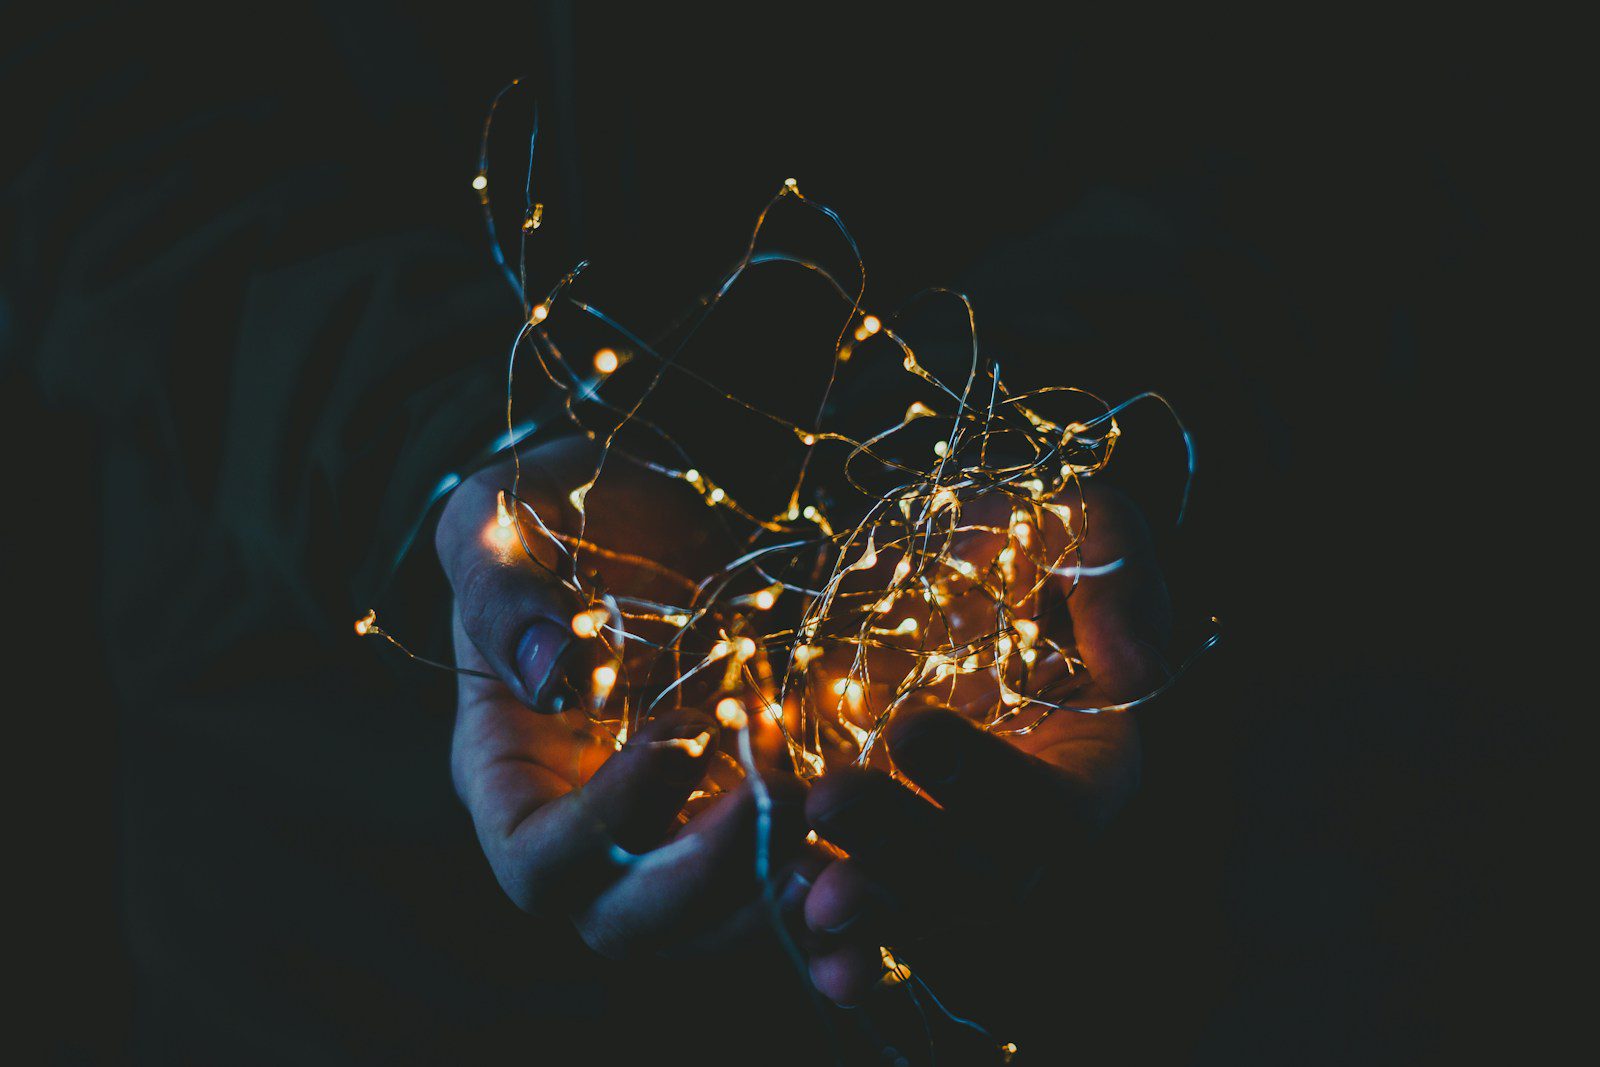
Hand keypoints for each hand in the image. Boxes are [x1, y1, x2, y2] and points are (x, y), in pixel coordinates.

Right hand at [436, 437, 815, 957]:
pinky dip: (838, 886)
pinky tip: (892, 868)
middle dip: (710, 881)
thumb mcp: (497, 525)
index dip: (604, 827)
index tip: (679, 738)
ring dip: (785, 902)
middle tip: (781, 799)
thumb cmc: (553, 515)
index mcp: (510, 776)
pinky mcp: (752, 812)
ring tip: (850, 848)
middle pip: (630, 922)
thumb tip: (547, 673)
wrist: (647, 509)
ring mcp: (676, 829)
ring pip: (718, 925)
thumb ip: (501, 593)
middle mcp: (591, 829)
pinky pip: (789, 882)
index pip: (537, 860)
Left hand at [800, 482, 1170, 1002]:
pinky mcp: (897, 855)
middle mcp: (1029, 827)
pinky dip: (851, 949)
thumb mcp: (1082, 529)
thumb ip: (1116, 579)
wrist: (947, 578)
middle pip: (983, 873)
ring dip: (872, 907)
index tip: (908, 729)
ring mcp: (959, 848)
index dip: (984, 779)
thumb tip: (1141, 672)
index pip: (1051, 801)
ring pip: (927, 907)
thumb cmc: (1027, 549)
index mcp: (1090, 761)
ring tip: (810, 900)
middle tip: (829, 803)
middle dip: (905, 848)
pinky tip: (817, 956)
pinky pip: (881, 920)